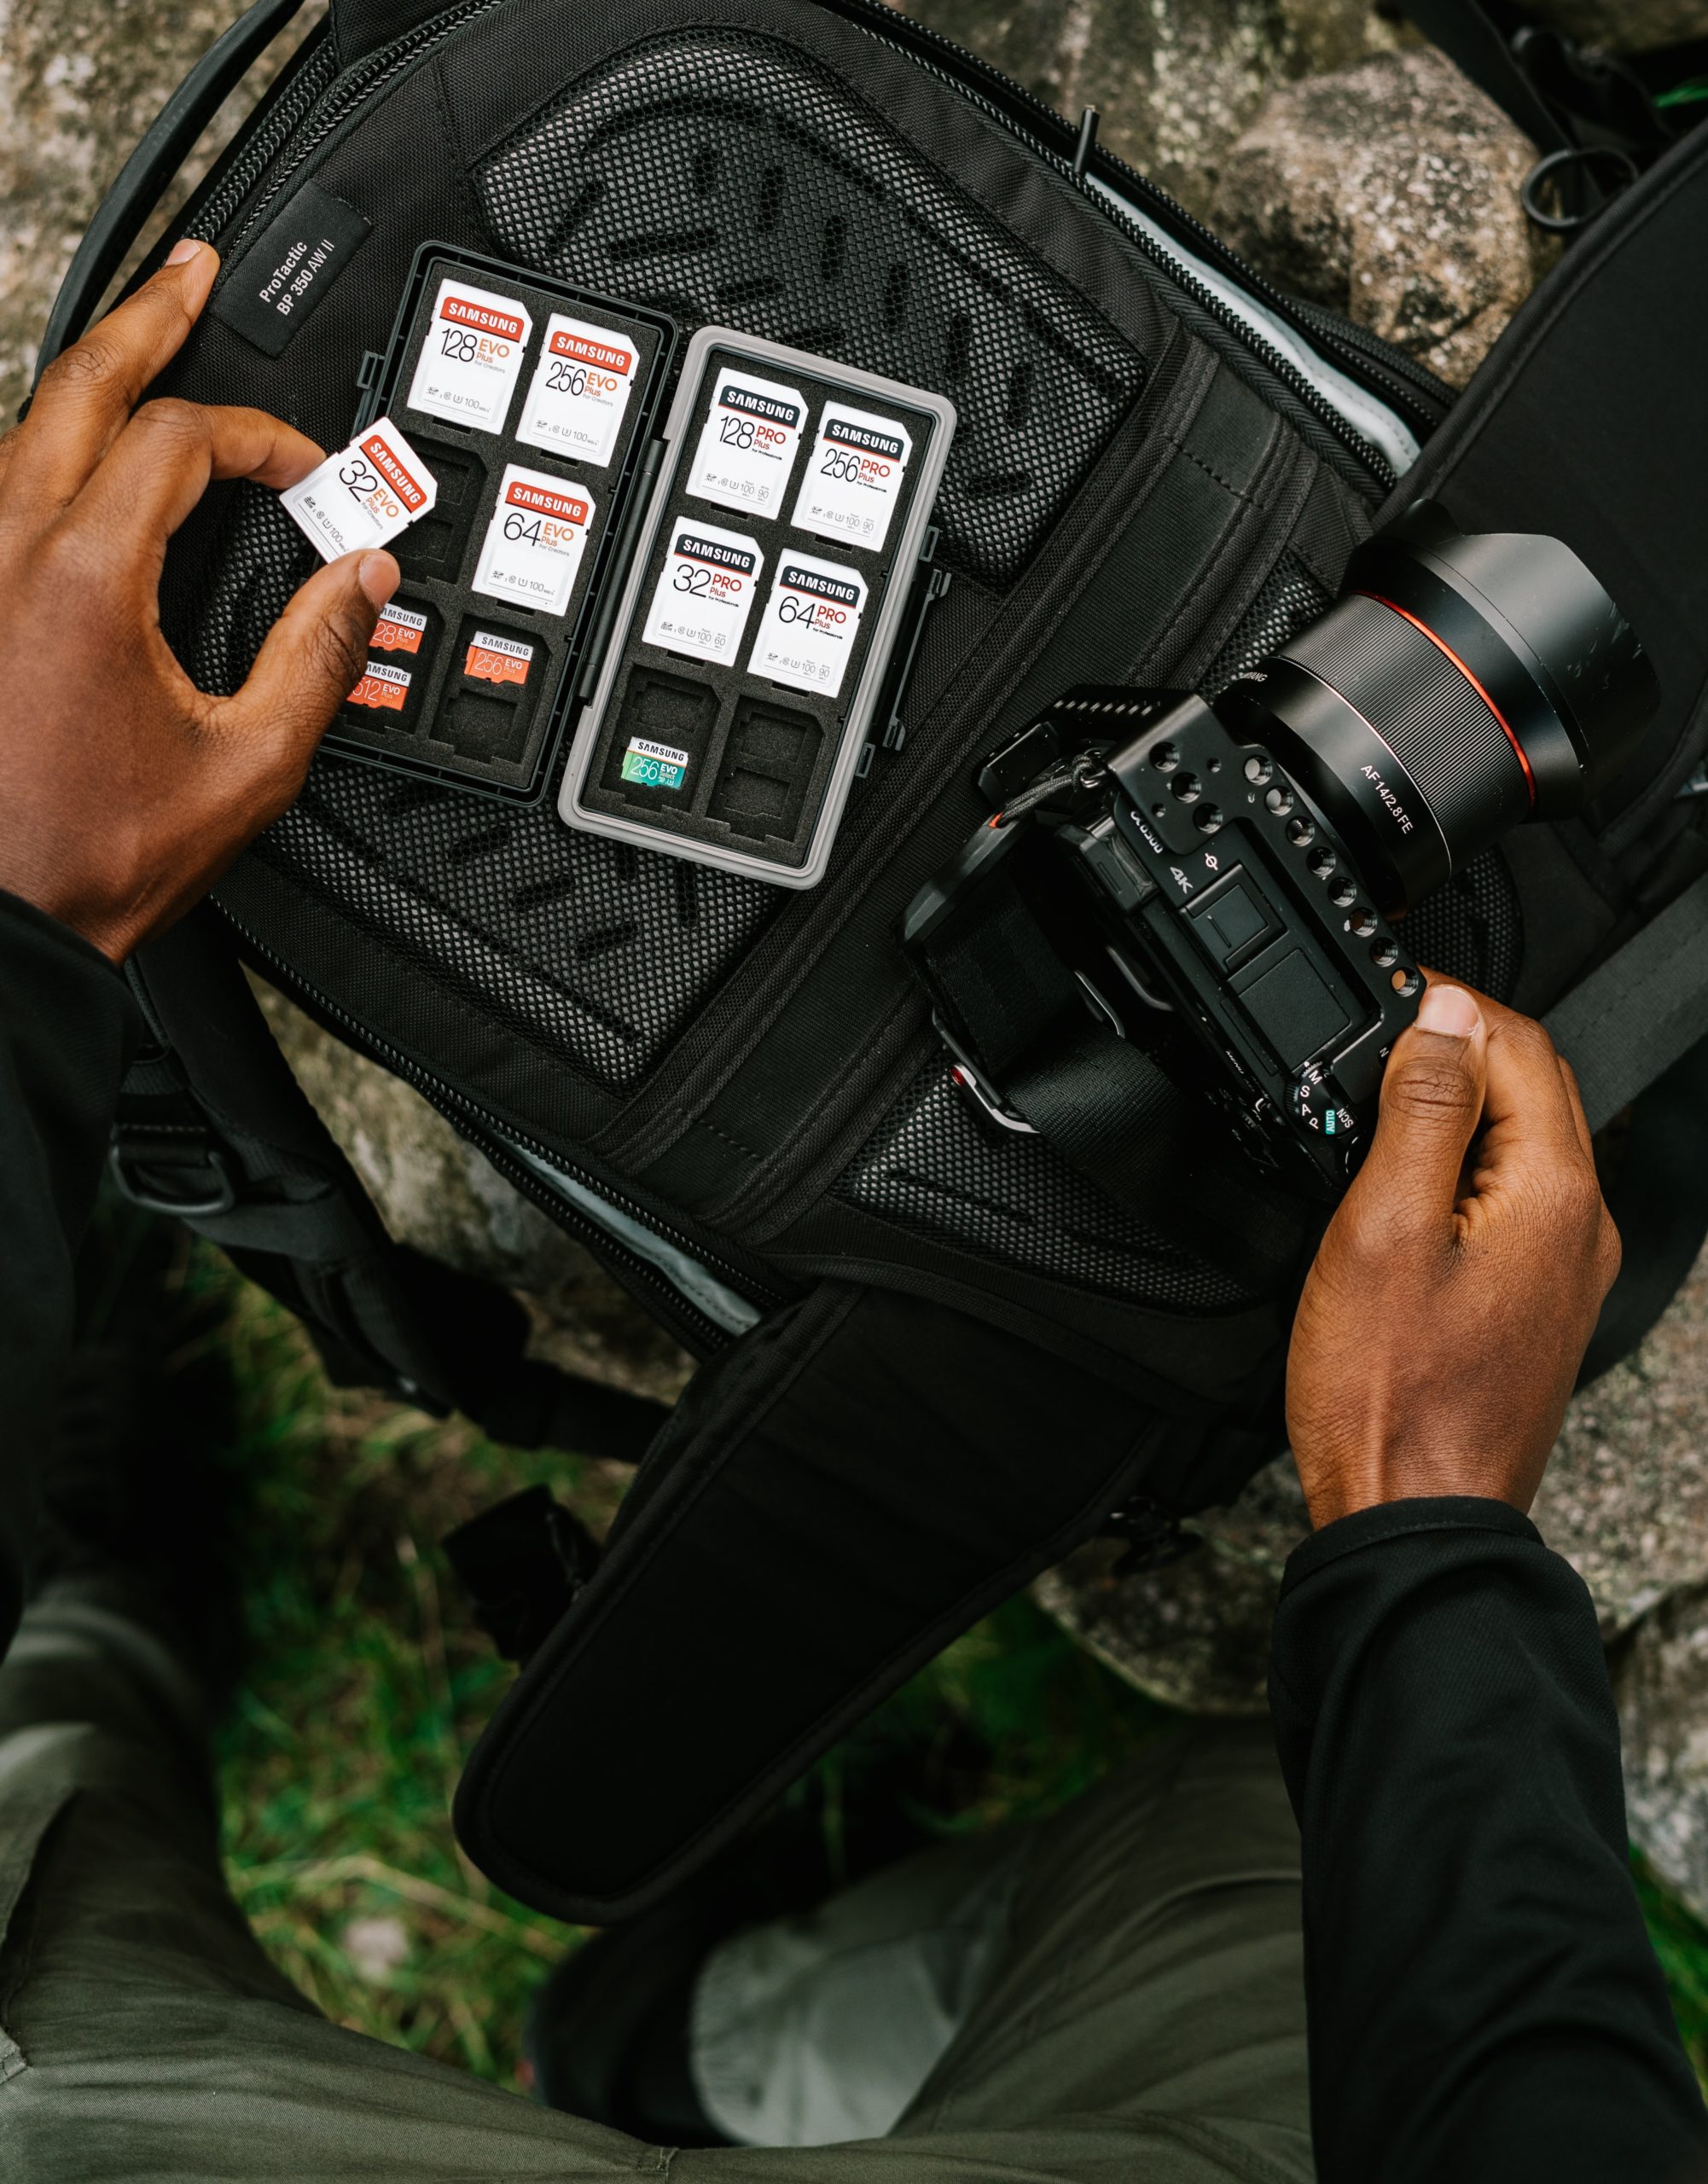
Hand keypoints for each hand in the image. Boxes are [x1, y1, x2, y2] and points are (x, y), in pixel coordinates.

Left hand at [0, 238, 397, 962]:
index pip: (182, 439)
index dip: (263, 437)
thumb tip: (366, 584)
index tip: (310, 474)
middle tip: (195, 272)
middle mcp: (6, 549)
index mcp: (84, 576)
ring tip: (142, 343)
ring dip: (93, 375)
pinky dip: (49, 447)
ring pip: (25, 423)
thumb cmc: (89, 858)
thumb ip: (319, 657)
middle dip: (147, 316)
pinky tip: (78, 459)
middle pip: (79, 379)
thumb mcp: (248, 767)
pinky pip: (0, 486)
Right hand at [1287, 977, 1619, 1526]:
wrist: (1413, 1518)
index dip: (1448, 1004)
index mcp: (1554, 1193)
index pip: (1520, 1043)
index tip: (1383, 1001)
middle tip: (1368, 1055)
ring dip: (1456, 1110)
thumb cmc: (1391, 1396)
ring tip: (1374, 1119)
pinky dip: (1462, 1169)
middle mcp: (1580, 1225)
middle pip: (1533, 1087)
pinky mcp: (1537, 1302)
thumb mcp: (1383, 1228)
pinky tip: (1402, 1194)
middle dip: (1456, 1050)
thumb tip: (1446, 1016)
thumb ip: (1424, 1110)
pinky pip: (1513, 1199)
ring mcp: (1565, 1268)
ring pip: (1523, 1142)